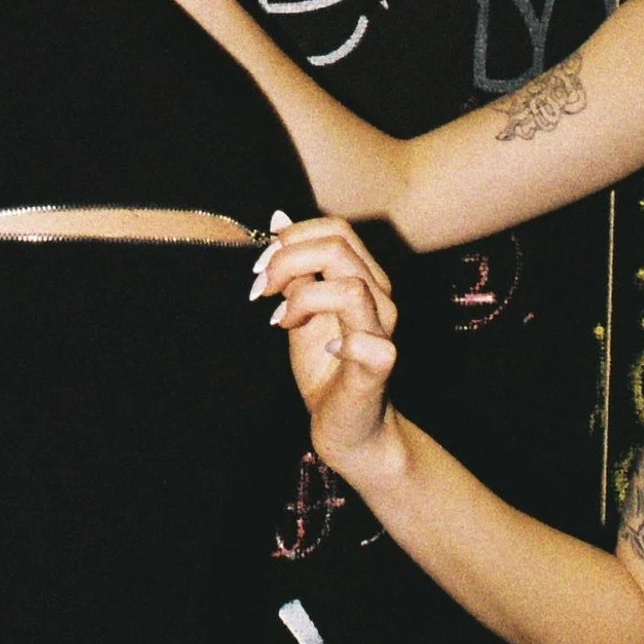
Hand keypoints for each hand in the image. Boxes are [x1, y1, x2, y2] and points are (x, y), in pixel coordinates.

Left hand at [257, 215, 398, 470]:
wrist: (345, 425)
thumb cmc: (324, 364)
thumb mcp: (301, 307)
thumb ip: (295, 268)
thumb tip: (279, 218)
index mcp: (364, 276)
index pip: (336, 229)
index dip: (293, 237)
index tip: (261, 265)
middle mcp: (380, 297)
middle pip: (338, 247)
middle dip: (288, 260)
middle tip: (261, 289)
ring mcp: (382, 332)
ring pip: (351, 288)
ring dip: (304, 297)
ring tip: (281, 321)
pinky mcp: (380, 368)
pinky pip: (371, 345)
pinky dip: (344, 344)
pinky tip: (324, 349)